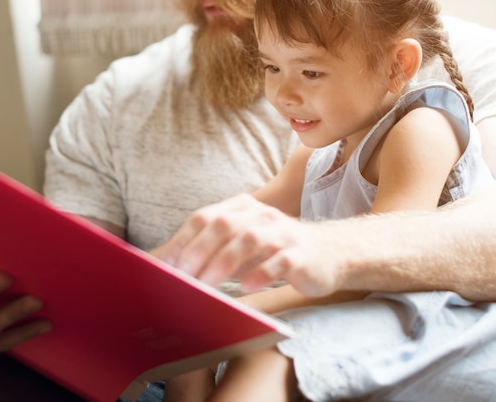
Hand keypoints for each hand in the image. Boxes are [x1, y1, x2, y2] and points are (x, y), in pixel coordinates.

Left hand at [162, 194, 342, 296]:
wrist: (328, 253)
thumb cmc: (275, 252)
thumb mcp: (243, 245)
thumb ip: (215, 250)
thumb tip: (177, 269)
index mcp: (242, 208)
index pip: (205, 217)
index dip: (184, 240)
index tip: (167, 265)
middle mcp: (262, 215)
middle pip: (224, 226)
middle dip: (199, 253)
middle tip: (183, 279)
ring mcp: (283, 232)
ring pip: (249, 241)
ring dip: (222, 265)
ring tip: (206, 286)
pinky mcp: (301, 253)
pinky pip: (279, 261)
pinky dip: (260, 273)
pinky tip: (246, 287)